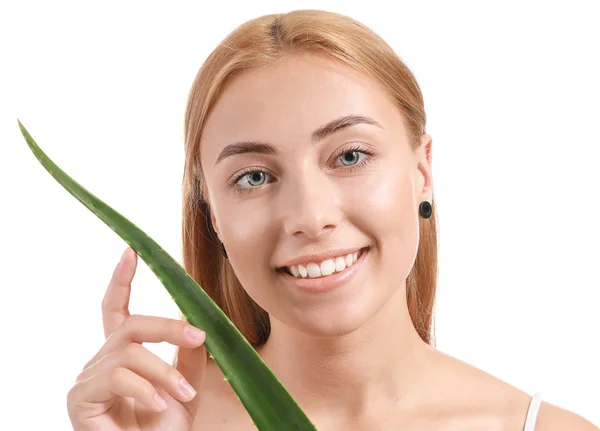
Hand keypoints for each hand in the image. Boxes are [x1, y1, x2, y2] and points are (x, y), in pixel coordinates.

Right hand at [67, 247, 206, 429]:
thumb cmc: (163, 430)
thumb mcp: (184, 388)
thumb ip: (188, 357)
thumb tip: (197, 323)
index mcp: (124, 355)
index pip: (117, 310)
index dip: (122, 280)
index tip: (131, 252)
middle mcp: (102, 361)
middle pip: (130, 325)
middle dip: (168, 328)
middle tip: (198, 338)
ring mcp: (88, 378)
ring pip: (129, 352)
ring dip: (164, 373)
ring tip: (183, 395)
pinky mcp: (80, 398)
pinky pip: (115, 376)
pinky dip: (143, 389)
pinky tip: (157, 406)